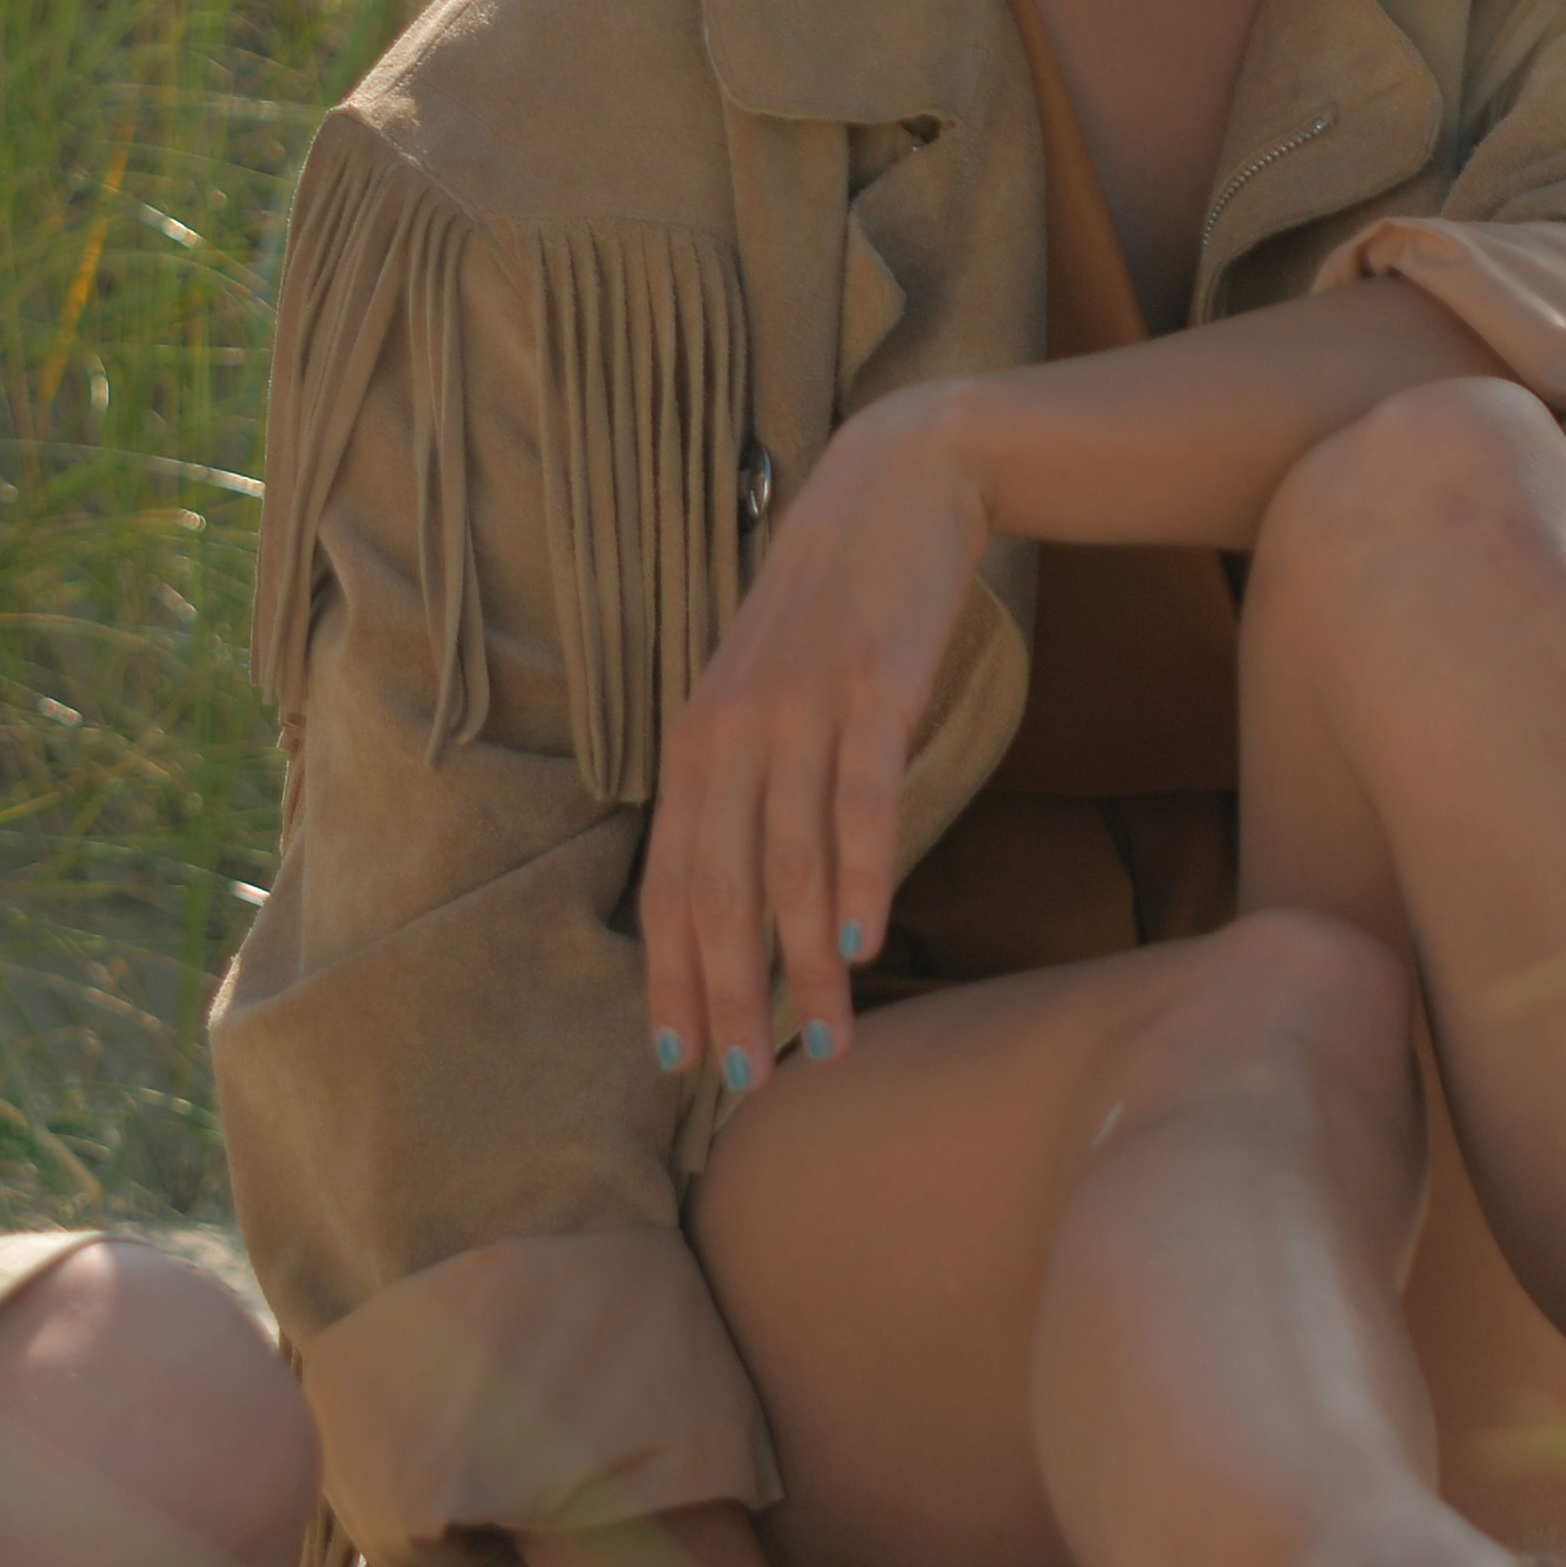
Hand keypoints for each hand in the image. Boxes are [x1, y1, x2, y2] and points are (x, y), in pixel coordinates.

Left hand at [640, 383, 990, 1093]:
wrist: (896, 486)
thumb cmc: (834, 611)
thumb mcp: (766, 694)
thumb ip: (749, 783)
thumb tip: (751, 896)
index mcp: (695, 742)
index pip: (669, 883)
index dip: (671, 975)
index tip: (678, 1057)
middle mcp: (731, 731)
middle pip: (717, 889)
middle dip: (728, 994)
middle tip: (747, 1080)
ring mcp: (799, 710)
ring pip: (789, 865)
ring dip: (804, 965)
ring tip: (825, 1041)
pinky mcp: (871, 689)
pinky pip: (858, 801)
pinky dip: (860, 880)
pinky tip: (866, 946)